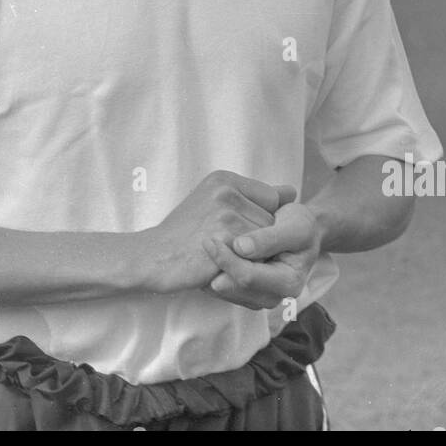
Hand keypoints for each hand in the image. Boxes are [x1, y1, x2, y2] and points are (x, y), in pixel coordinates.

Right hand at [143, 171, 296, 294]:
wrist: (153, 256)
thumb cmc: (185, 233)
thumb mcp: (214, 202)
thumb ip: (253, 196)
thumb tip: (292, 192)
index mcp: (224, 178)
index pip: (271, 199)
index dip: (259, 221)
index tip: (238, 232)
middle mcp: (226, 191)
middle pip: (271, 221)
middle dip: (259, 240)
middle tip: (228, 248)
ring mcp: (224, 215)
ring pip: (266, 242)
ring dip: (254, 256)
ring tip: (225, 257)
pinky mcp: (224, 242)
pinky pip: (255, 258)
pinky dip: (246, 267)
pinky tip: (224, 266)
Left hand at [201, 202, 321, 310]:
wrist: (302, 231)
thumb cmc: (301, 225)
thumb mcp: (295, 226)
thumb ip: (270, 237)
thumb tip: (240, 247)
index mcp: (289, 283)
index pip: (249, 277)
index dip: (228, 260)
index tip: (211, 240)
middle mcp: (273, 296)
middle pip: (234, 288)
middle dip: (214, 267)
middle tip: (200, 243)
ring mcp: (258, 297)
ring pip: (225, 291)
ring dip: (209, 273)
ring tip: (199, 249)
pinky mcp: (246, 293)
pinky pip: (223, 288)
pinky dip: (211, 274)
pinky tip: (203, 257)